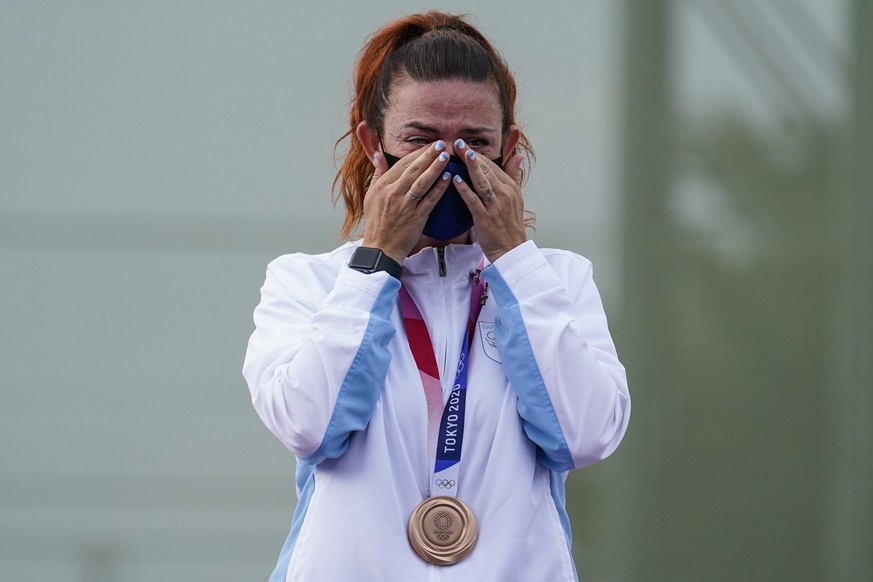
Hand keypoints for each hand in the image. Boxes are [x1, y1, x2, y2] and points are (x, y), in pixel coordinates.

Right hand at [362, 141, 451, 262]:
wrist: (381, 248)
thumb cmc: (376, 222)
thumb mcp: (371, 196)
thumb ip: (377, 174)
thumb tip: (378, 155)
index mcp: (383, 186)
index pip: (402, 164)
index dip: (417, 153)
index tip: (429, 145)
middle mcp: (394, 193)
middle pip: (414, 170)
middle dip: (428, 155)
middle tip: (441, 144)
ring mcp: (406, 205)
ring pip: (423, 182)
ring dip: (435, 168)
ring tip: (446, 157)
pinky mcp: (416, 217)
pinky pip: (430, 200)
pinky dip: (439, 188)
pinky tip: (448, 178)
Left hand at [452, 140, 526, 261]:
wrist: (511, 250)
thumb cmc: (509, 226)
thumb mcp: (516, 198)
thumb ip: (514, 176)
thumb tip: (518, 156)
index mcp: (511, 188)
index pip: (493, 166)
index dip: (479, 155)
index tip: (466, 145)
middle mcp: (505, 194)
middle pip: (487, 170)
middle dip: (472, 155)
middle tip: (458, 142)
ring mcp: (495, 206)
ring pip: (482, 181)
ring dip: (470, 166)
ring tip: (460, 153)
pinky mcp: (486, 218)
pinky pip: (474, 200)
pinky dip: (465, 189)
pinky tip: (455, 179)